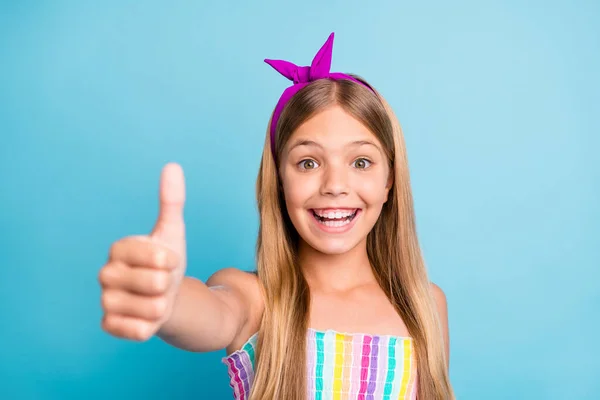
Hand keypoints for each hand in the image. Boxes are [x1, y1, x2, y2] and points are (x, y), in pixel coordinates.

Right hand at [99, 163, 186, 340]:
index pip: (158, 256)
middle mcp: (106, 273)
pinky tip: (147, 316)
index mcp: (119, 248)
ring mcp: (106, 301)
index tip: (167, 260)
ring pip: (152, 308)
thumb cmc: (166, 263)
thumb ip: (171, 201)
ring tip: (156, 298)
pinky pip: (141, 330)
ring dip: (163, 306)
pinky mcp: (109, 326)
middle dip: (169, 284)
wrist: (165, 296)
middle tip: (161, 282)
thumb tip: (172, 166)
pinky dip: (153, 325)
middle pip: (156, 284)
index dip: (171, 261)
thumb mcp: (172, 231)